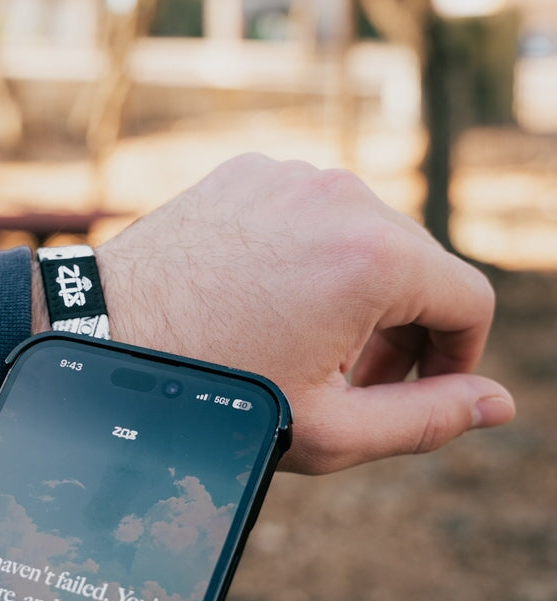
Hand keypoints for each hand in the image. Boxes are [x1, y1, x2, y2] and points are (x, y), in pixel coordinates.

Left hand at [89, 154, 514, 472]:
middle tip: (346, 379)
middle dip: (400, 329)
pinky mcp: (249, 172)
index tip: (414, 388)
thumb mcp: (328, 428)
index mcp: (373, 257)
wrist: (103, 336)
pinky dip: (306, 256)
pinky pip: (309, 214)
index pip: (468, 301)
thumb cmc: (212, 392)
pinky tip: (262, 300)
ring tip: (300, 342)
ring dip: (354, 291)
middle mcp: (341, 196)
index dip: (455, 356)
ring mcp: (290, 176)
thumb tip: (497, 404)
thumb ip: (426, 420)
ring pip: (363, 236)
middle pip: (417, 265)